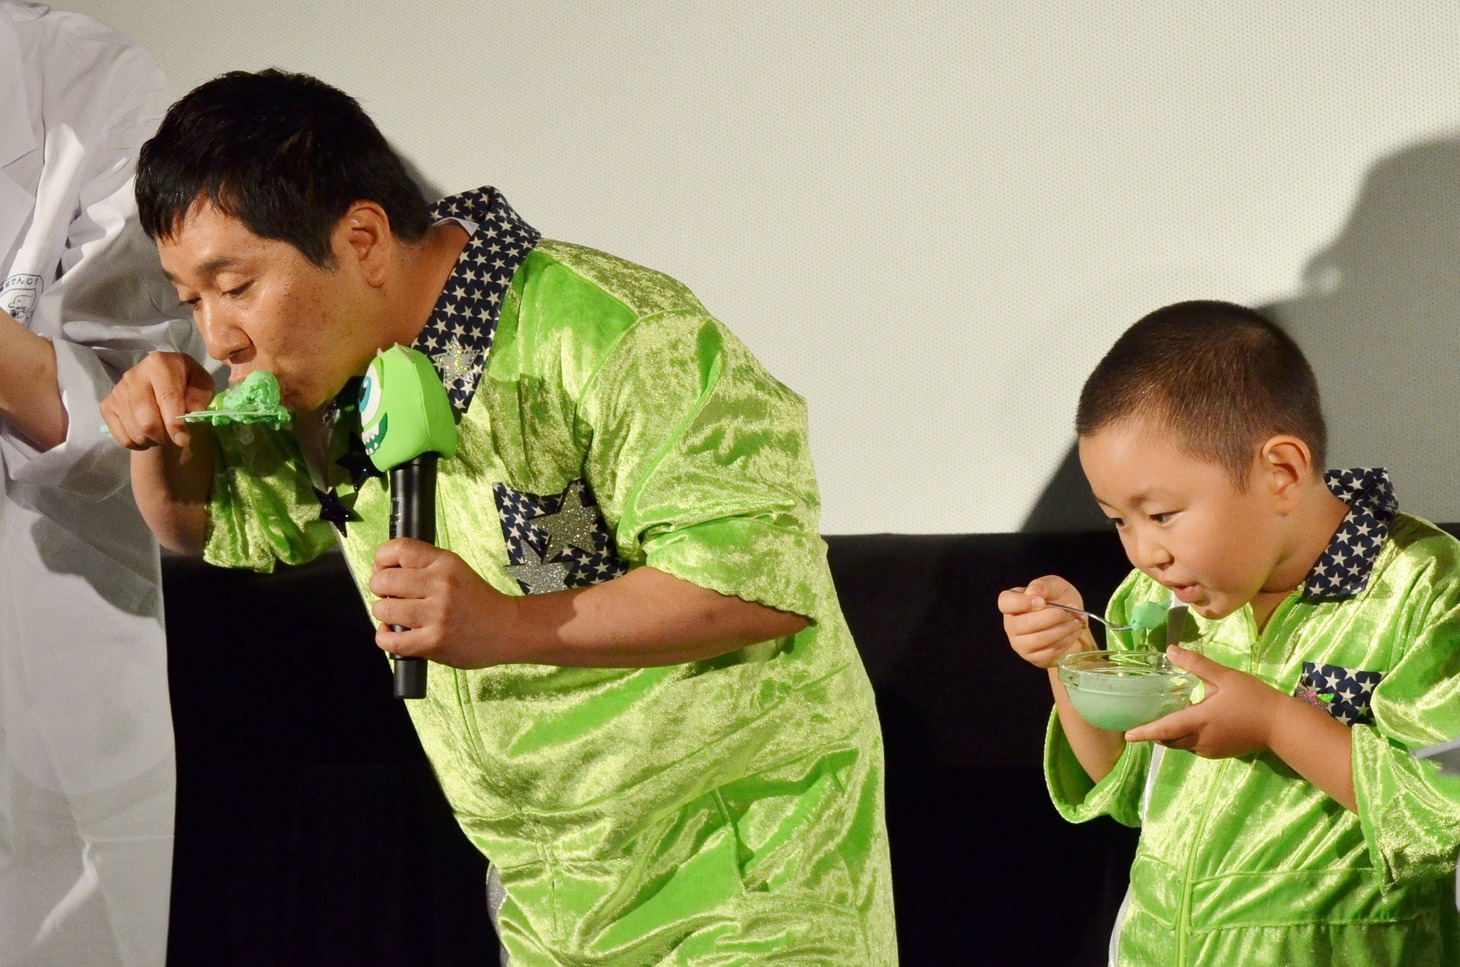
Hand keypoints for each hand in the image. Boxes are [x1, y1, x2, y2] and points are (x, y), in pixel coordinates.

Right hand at [101, 351, 214, 448]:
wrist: (161, 382)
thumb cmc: (186, 383)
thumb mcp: (202, 384)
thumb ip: (200, 396)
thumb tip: (191, 412)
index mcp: (158, 364)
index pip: (166, 399)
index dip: (175, 424)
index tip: (183, 440)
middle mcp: (133, 376)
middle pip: (147, 421)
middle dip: (164, 437)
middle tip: (174, 437)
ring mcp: (117, 391)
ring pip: (135, 432)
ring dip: (153, 441)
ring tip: (162, 433)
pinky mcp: (107, 406)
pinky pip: (122, 438)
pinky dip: (138, 444)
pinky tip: (147, 435)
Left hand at [369, 538, 518, 667]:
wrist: (508, 629)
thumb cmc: (478, 600)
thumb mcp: (455, 570)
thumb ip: (423, 566)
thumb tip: (381, 571)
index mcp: (445, 563)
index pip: (398, 549)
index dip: (381, 560)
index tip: (385, 570)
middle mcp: (440, 585)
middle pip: (384, 580)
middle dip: (379, 589)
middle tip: (391, 597)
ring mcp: (436, 615)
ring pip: (383, 610)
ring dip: (383, 614)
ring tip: (397, 617)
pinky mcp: (433, 642)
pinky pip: (390, 640)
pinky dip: (385, 637)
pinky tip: (395, 634)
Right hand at [998, 575, 1095, 668]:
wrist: (1074, 622)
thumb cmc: (1060, 600)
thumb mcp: (1055, 586)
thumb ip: (1043, 585)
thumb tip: (1032, 592)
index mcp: (1011, 603)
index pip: (1005, 603)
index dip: (1022, 603)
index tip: (1042, 602)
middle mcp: (1011, 625)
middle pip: (1025, 624)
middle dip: (1053, 616)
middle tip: (1073, 610)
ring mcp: (1020, 644)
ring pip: (1039, 639)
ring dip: (1063, 629)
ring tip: (1077, 620)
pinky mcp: (1034, 658)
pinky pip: (1049, 652)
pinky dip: (1066, 641)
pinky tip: (1075, 632)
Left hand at [1124, 645, 1285, 757]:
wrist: (1281, 726)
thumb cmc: (1253, 698)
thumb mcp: (1224, 677)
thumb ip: (1196, 665)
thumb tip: (1170, 650)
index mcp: (1199, 721)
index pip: (1165, 729)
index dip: (1145, 732)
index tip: (1127, 735)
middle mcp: (1201, 740)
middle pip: (1169, 740)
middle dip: (1156, 733)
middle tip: (1144, 720)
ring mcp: (1210, 749)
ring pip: (1182, 745)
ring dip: (1172, 735)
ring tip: (1167, 717)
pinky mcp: (1219, 753)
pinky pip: (1195, 747)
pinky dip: (1187, 738)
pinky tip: (1192, 722)